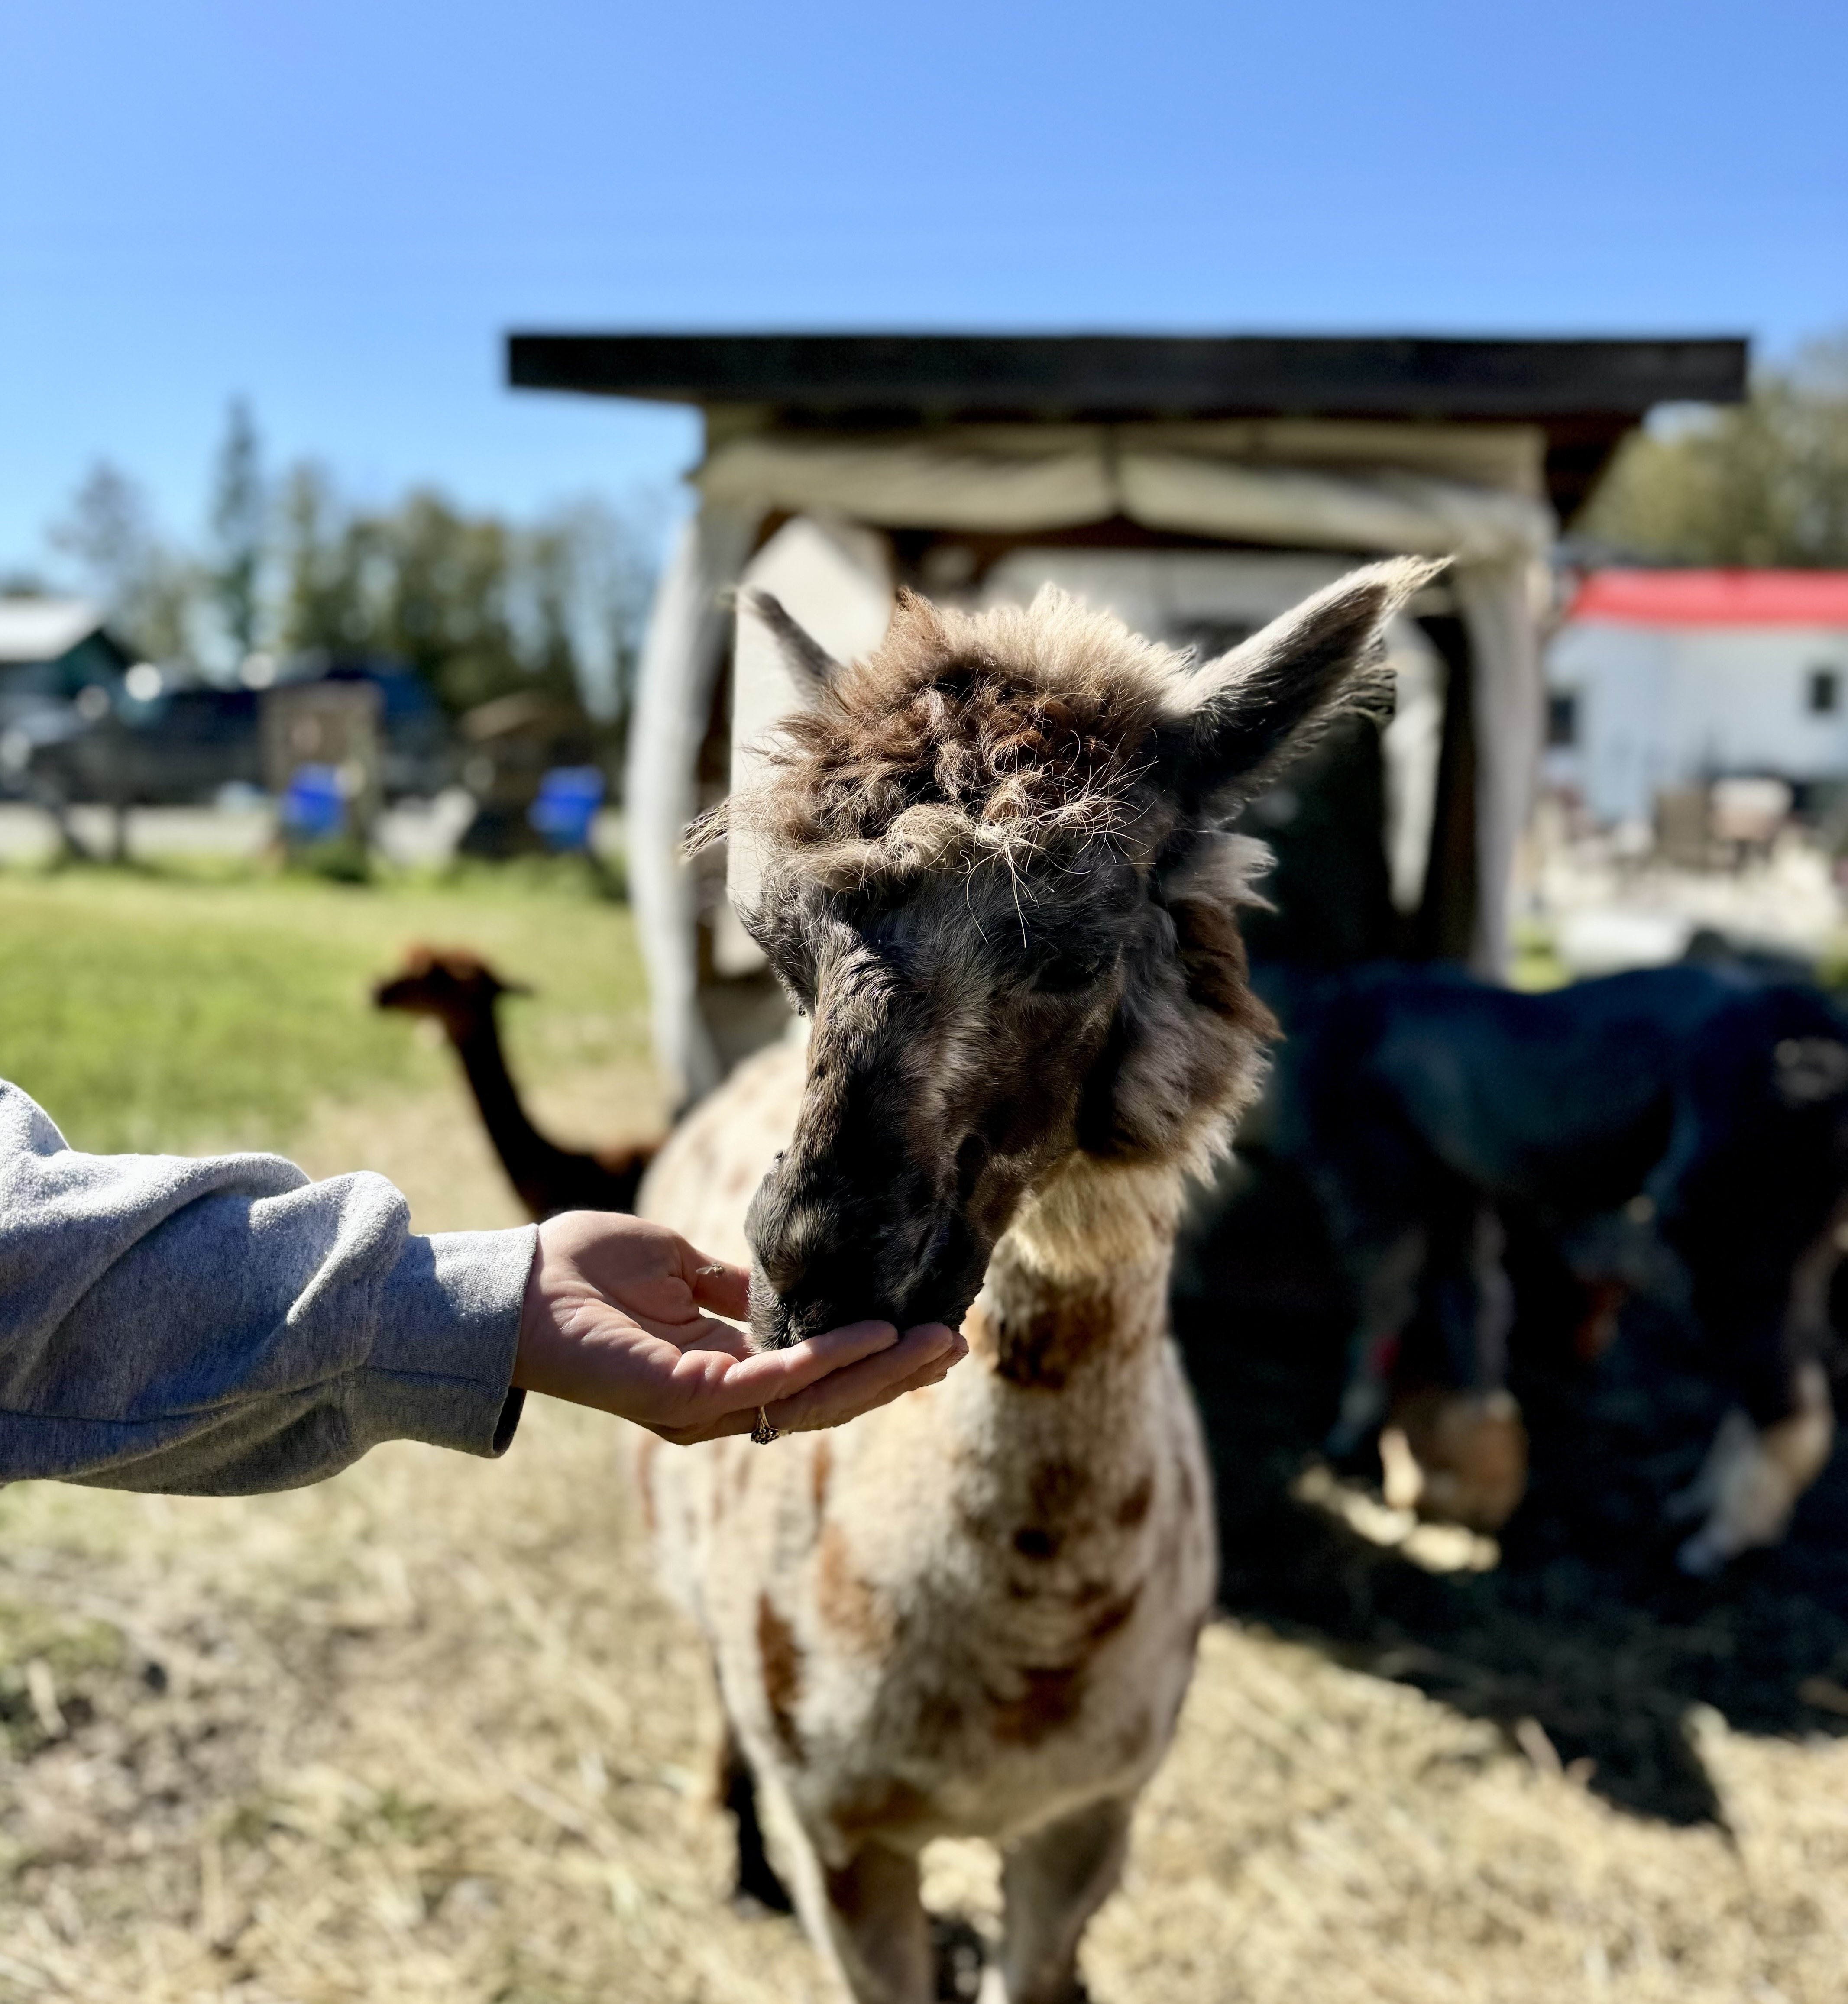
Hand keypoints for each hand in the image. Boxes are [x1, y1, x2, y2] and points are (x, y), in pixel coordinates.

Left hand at [512, 1211, 966, 1444]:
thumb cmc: (578, 1271)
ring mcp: (702, 1406)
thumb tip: (778, 1287)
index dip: (871, 1360)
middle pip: (826, 1399)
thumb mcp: (675, 1266)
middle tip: (956, 1348)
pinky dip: (826, 1358)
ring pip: (811, 1400)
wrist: (513, 1285)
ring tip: (937, 1343)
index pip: (812, 1377)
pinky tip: (872, 1334)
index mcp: (718, 1369)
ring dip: (879, 1371)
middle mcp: (718, 1401)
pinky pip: (772, 1382)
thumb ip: (728, 1286)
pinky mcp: (685, 1397)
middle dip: (894, 1376)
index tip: (927, 1333)